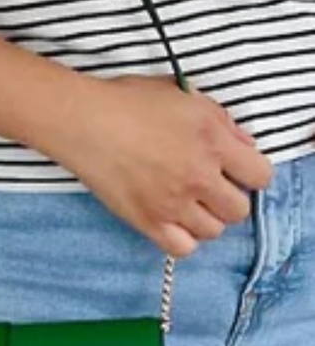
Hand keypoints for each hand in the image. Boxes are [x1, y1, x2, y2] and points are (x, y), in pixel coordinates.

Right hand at [49, 74, 272, 257]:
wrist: (85, 122)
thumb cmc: (128, 102)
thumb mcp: (183, 96)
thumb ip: (221, 121)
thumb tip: (242, 145)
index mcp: (213, 142)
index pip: (260, 177)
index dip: (250, 175)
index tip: (234, 172)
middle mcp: (198, 176)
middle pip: (238, 210)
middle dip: (227, 200)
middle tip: (208, 190)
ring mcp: (172, 203)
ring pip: (212, 232)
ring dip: (204, 219)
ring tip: (186, 205)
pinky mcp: (147, 221)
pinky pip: (181, 249)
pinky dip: (182, 240)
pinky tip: (172, 223)